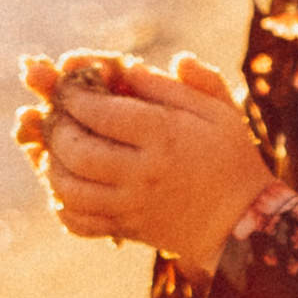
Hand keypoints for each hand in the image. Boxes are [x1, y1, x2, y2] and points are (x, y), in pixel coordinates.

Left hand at [14, 48, 270, 269]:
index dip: (72, 94)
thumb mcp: (217, 109)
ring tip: (59, 147)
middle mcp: (144, 174)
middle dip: (57, 127)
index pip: (99, 112)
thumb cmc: (229, 157)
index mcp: (164, 136)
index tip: (68, 84)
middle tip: (59, 115)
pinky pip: (78, 222)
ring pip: (69, 188)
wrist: (244, 223)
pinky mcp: (126, 230)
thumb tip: (130, 67)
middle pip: (77, 150)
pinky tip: (68, 185)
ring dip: (52, 164)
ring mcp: (132, 207)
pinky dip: (62, 203)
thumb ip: (175, 84)